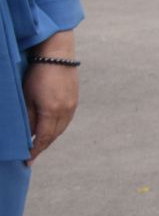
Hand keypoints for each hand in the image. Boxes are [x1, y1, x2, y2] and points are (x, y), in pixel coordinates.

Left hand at [23, 32, 77, 163]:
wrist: (57, 54)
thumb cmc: (38, 74)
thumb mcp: (27, 97)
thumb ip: (29, 118)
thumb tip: (29, 135)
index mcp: (52, 111)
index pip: (43, 139)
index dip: (35, 151)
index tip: (27, 161)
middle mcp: (65, 111)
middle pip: (53, 136)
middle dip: (42, 146)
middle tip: (31, 155)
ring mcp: (72, 105)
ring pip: (61, 129)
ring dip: (50, 137)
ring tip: (39, 143)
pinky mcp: (74, 100)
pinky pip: (66, 120)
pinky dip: (57, 128)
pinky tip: (50, 128)